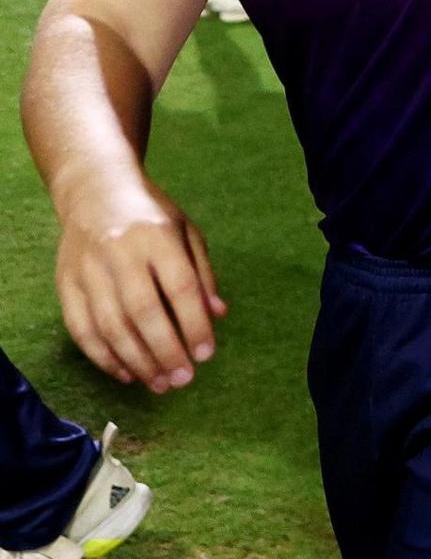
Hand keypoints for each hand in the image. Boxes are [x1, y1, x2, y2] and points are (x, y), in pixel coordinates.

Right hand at [53, 172, 226, 391]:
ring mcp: (88, 270)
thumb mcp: (186, 232)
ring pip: (110, 326)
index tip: (206, 355)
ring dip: (136, 361)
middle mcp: (120, 253)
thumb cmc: (151, 216)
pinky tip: (127, 373)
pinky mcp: (65, 285)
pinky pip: (82, 329)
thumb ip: (203, 273)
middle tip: (183, 380)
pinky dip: (104, 357)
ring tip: (159, 384)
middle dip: (165, 351)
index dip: (194, 324)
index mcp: (157, 237)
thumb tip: (218, 316)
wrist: (94, 192)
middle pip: (142, 311)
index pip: (180, 287)